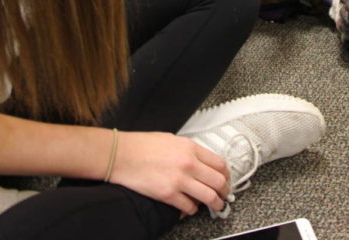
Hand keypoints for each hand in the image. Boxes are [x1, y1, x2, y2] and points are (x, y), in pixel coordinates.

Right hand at [109, 131, 229, 215]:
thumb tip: (200, 161)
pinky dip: (193, 209)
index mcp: (191, 148)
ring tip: (216, 206)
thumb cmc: (141, 146)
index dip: (227, 174)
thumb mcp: (172, 139)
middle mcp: (188, 163)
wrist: (121, 154)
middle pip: (219, 181)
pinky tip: (191, 208)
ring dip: (215, 204)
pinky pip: (189, 207)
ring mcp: (179, 180)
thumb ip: (189, 150)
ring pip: (209, 196)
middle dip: (225, 191)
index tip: (226, 179)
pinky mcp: (168, 194)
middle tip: (225, 195)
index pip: (220, 163)